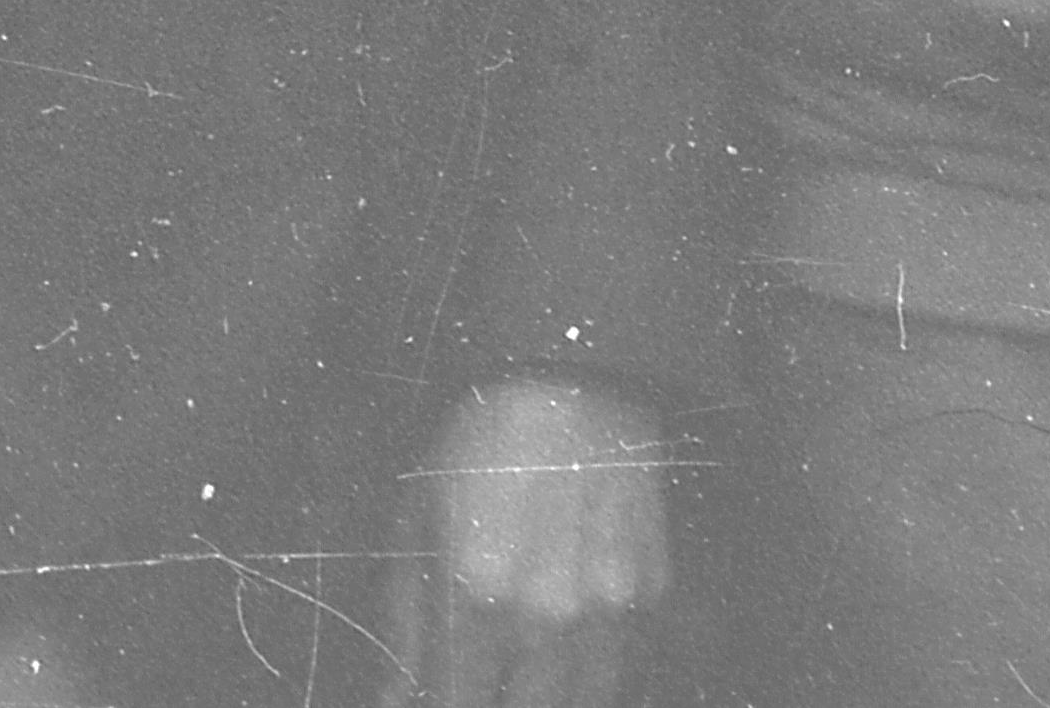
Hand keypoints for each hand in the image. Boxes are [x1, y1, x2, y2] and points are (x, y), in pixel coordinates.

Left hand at [416, 375, 670, 707]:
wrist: (573, 375)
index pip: (456, 707)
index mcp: (477, 597)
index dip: (440, 707)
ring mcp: (610, 606)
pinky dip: (595, 668)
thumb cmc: (481, 444)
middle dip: (497, 699)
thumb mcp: (417, 521)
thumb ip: (407, 624)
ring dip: (550, 694)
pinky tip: (569, 641)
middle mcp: (549, 613)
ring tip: (526, 669)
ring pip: (584, 700)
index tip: (440, 693)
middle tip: (482, 677)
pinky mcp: (652, 589)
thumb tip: (397, 699)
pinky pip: (625, 662)